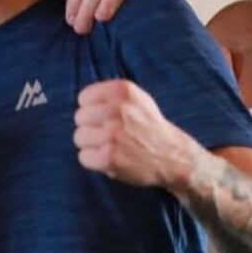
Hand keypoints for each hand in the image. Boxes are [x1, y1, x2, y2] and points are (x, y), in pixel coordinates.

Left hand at [74, 79, 195, 188]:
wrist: (172, 155)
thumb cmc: (149, 127)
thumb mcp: (137, 99)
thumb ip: (111, 95)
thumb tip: (82, 100)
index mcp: (122, 91)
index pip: (84, 98)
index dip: (92, 110)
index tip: (106, 118)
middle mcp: (116, 110)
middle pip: (79, 118)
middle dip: (91, 127)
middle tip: (110, 135)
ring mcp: (112, 134)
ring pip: (79, 137)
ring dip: (91, 145)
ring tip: (111, 146)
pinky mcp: (108, 157)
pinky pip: (83, 157)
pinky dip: (93, 161)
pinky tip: (110, 159)